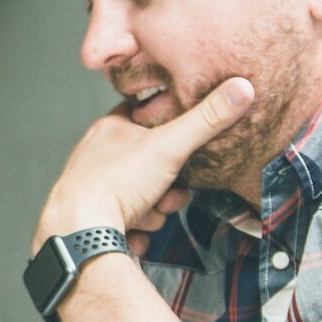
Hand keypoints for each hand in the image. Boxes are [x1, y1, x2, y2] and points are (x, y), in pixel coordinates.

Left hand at [33, 77, 253, 248]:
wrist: (80, 232)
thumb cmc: (116, 184)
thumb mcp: (169, 146)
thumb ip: (206, 120)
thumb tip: (241, 88)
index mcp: (110, 129)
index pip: (146, 117)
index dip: (171, 134)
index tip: (182, 149)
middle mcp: (97, 156)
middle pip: (149, 166)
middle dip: (167, 187)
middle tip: (168, 195)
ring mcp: (91, 189)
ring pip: (140, 198)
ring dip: (152, 212)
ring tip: (145, 216)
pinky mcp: (90, 220)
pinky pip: (124, 224)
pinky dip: (134, 232)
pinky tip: (131, 234)